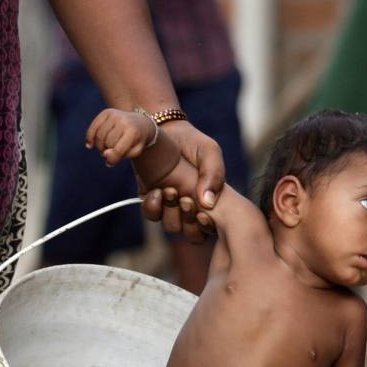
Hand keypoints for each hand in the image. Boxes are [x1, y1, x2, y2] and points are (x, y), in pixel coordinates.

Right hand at [85, 108, 154, 166]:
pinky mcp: (107, 112)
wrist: (140, 122)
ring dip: (100, 145)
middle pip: (107, 142)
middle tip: (111, 151)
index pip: (118, 149)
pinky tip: (90, 145)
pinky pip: (93, 127)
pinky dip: (89, 137)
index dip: (112, 159)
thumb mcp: (135, 151)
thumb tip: (105, 154)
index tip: (110, 163)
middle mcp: (123, 121)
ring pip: (99, 136)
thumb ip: (121, 155)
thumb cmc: (136, 140)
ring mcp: (114, 115)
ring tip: (106, 146)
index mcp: (133, 131)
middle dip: (107, 150)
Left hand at [139, 120, 224, 242]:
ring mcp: (171, 207)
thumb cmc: (191, 142)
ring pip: (172, 227)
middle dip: (188, 220)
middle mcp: (191, 208)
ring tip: (169, 190)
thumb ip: (214, 174)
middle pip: (192, 234)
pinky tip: (155, 191)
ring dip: (170, 212)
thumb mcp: (209, 152)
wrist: (164, 131)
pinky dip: (153, 207)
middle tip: (185, 200)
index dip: (206, 227)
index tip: (201, 214)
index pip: (212, 228)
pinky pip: (152, 216)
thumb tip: (208, 204)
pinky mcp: (152, 201)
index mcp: (210, 201)